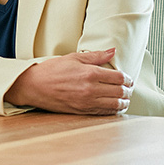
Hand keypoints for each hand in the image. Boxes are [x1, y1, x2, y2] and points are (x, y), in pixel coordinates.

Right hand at [4, 48, 133, 115]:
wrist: (34, 86)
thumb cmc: (52, 70)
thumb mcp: (74, 57)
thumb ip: (96, 56)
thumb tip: (113, 51)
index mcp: (90, 73)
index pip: (119, 78)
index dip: (128, 78)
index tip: (129, 78)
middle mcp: (91, 89)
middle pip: (120, 92)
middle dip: (127, 90)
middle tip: (129, 88)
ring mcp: (86, 102)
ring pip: (114, 105)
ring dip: (123, 102)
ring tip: (124, 98)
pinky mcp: (82, 111)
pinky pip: (103, 113)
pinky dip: (112, 110)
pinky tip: (114, 106)